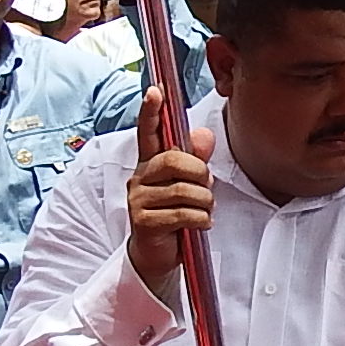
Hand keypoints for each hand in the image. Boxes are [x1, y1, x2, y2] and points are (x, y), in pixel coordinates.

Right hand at [125, 88, 214, 296]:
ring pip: (184, 190)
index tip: (155, 91)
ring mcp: (138, 200)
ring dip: (204, 203)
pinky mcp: (144, 222)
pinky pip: (183, 213)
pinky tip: (198, 224)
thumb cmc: (175, 215)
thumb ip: (196, 160)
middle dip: (200, 174)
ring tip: (202, 212)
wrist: (158, 254)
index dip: (151, 111)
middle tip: (206, 188)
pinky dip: (200, 220)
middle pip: (175, 160)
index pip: (148, 132)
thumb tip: (204, 134)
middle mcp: (140, 177)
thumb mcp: (189, 185)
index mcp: (150, 164)